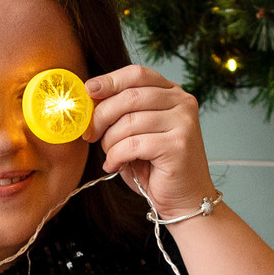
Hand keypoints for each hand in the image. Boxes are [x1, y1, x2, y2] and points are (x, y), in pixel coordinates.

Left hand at [88, 64, 214, 219]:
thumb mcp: (137, 131)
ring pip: (129, 122)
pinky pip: (132, 144)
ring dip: (109, 141)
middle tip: (90, 133)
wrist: (185, 200)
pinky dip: (116, 156)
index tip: (89, 90)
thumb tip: (90, 97)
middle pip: (129, 96)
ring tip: (109, 155)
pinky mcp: (178, 145)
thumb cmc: (157, 167)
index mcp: (173, 93)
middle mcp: (182, 103)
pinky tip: (114, 165)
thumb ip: (122, 112)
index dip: (110, 80)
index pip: (137, 74)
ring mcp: (184, 123)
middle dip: (102, 115)